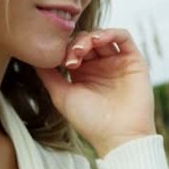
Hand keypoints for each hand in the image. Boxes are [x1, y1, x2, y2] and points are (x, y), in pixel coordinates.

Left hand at [34, 28, 156, 157]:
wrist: (118, 136)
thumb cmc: (90, 121)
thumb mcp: (62, 96)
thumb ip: (48, 76)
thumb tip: (34, 57)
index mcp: (84, 73)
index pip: (72, 48)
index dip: (65, 48)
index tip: (59, 60)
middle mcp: (101, 65)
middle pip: (86, 40)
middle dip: (76, 43)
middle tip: (72, 56)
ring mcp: (117, 62)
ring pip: (103, 36)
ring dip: (91, 36)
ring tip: (83, 48)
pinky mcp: (134, 60)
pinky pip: (124, 37)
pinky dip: (111, 33)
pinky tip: (98, 40)